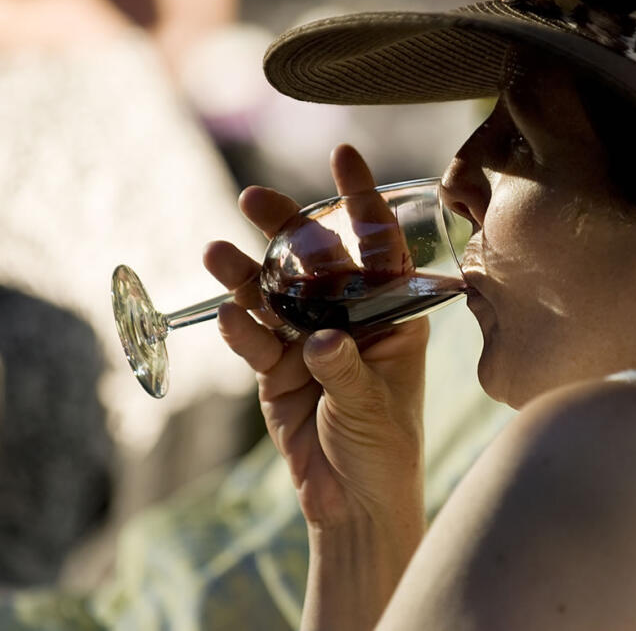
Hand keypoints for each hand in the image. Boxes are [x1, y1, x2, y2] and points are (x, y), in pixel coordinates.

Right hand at [203, 144, 428, 535]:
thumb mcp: (374, 406)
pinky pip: (255, 341)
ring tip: (218, 252)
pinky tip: (229, 315)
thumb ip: (348, 371)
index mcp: (393, 314)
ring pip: (275, 295)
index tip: (342, 155)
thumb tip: (321, 343)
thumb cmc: (385, 449)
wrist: (355, 504)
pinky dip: (241, 329)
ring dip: (247, 274)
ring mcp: (309, 341)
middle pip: (316, 261)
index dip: (361, 199)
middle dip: (287, 229)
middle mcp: (350, 318)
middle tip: (254, 199)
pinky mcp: (277, 371)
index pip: (380, 246)